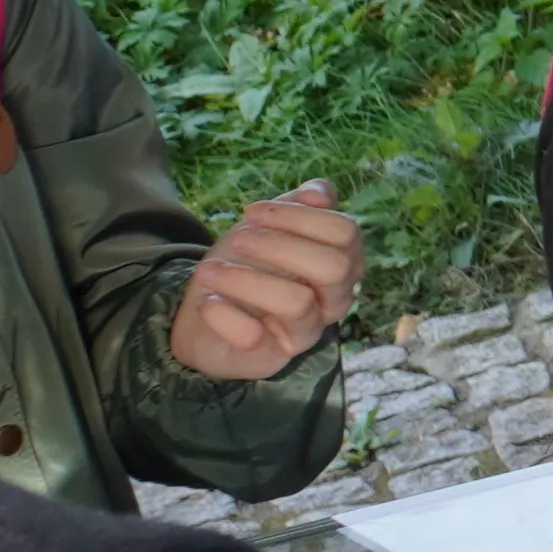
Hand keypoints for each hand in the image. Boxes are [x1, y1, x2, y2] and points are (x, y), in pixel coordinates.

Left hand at [170, 185, 358, 380]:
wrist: (207, 312)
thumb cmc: (247, 265)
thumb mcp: (267, 227)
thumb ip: (296, 207)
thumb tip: (321, 193)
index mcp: (341, 263)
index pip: (345, 233)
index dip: (298, 216)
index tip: (251, 212)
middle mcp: (333, 300)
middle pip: (334, 266)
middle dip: (279, 245)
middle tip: (238, 239)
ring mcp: (305, 332)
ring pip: (297, 302)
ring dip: (244, 279)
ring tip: (208, 270)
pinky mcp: (270, 358)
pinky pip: (252, 336)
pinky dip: (223, 314)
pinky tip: (208, 302)